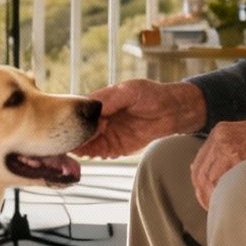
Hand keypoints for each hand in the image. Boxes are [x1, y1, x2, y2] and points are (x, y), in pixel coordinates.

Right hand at [73, 80, 206, 159]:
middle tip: (73, 141)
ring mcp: (107, 134)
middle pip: (81, 130)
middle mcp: (100, 119)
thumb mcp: (130, 91)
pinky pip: (99, 152)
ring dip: (81, 147)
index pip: (80, 112)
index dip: (75, 119)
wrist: (172, 111)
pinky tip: (90, 154)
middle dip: (76, 136)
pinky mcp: (116, 147)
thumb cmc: (151, 95)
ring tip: (79, 150)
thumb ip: (111, 99)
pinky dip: (93, 154)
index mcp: (100, 103)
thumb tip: (95, 108)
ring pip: (87, 143)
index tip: (73, 126)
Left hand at [189, 105, 245, 209]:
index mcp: (219, 132)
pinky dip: (222, 193)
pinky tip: (228, 203)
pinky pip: (223, 180)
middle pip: (200, 173)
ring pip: (209, 179)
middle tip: (211, 208)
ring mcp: (227, 147)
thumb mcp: (245, 138)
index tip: (205, 197)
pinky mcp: (238, 156)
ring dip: (211, 196)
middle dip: (203, 193)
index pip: (199, 164)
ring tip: (220, 209)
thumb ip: (227, 152)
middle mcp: (219, 138)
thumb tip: (212, 178)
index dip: (199, 184)